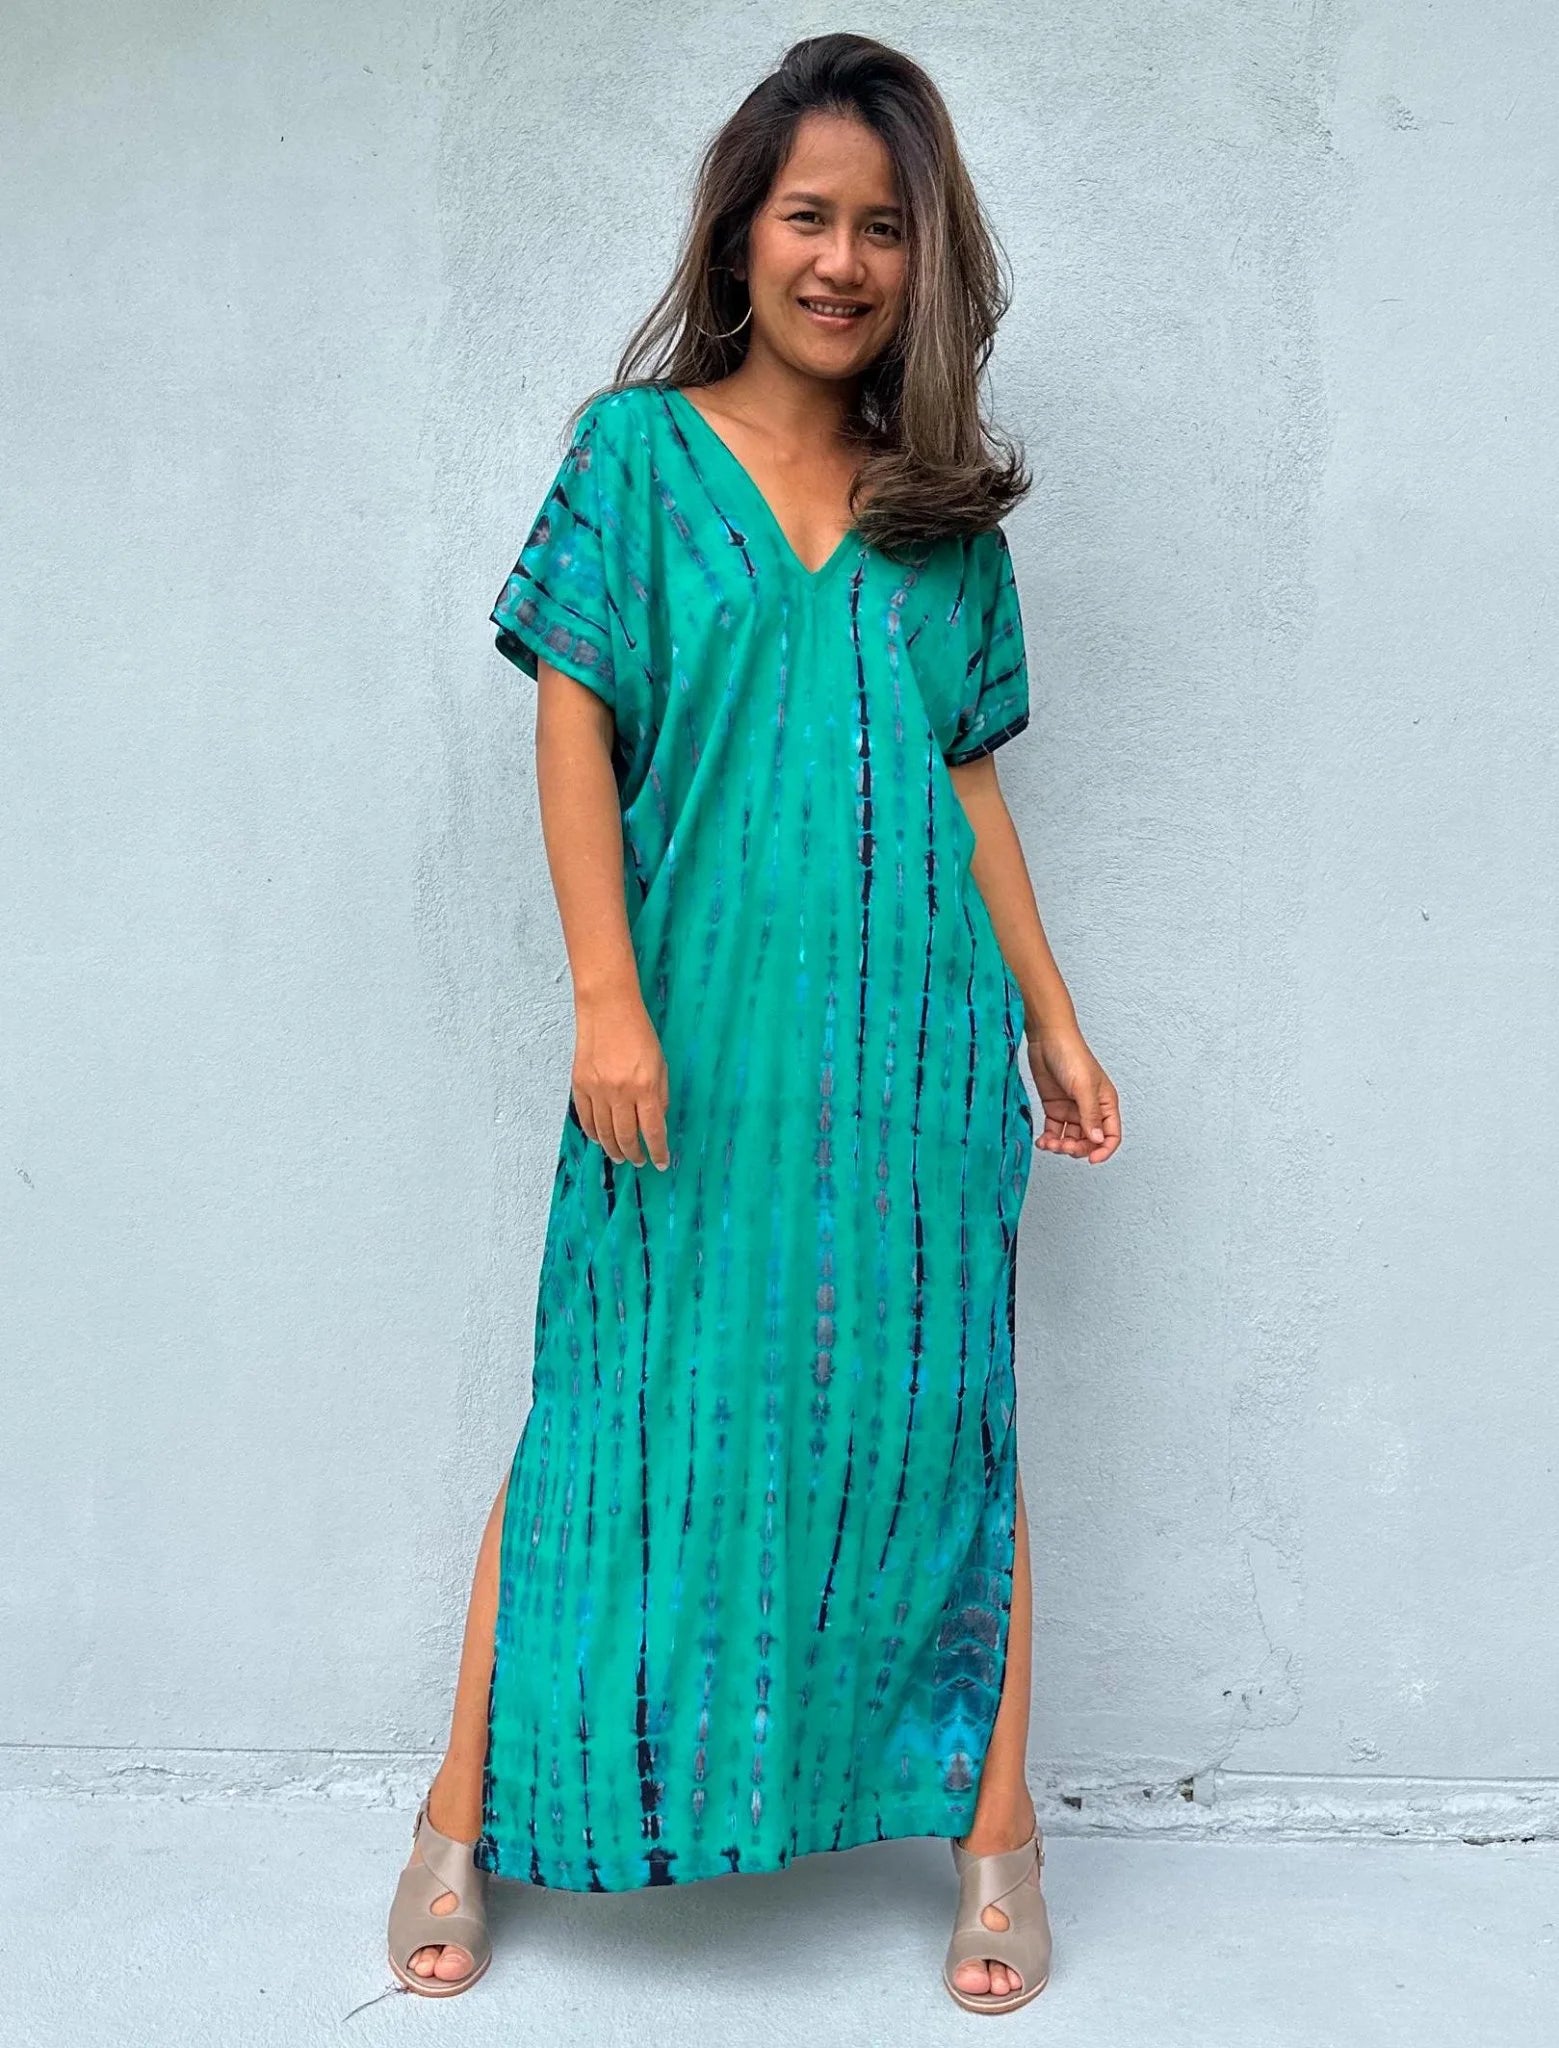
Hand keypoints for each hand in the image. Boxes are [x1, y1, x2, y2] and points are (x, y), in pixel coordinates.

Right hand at [571, 987, 670, 1167]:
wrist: (607, 1009)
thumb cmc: (638, 1033)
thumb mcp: (660, 1064)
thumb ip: (660, 1095)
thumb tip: (656, 1122)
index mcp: (645, 1087)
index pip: (653, 1130)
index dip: (658, 1151)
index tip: (661, 1162)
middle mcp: (620, 1092)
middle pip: (626, 1136)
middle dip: (634, 1154)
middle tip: (639, 1161)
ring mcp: (597, 1090)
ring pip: (604, 1132)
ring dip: (613, 1149)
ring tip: (620, 1156)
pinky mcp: (580, 1084)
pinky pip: (585, 1118)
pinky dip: (593, 1133)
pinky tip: (600, 1139)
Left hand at [1025, 1020, 1120, 1163]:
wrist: (1046, 1039)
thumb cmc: (1070, 1055)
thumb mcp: (1083, 1087)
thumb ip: (1090, 1115)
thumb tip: (1097, 1140)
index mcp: (1106, 1103)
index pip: (1111, 1135)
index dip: (1103, 1150)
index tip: (1091, 1160)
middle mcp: (1091, 1109)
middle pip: (1089, 1141)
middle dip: (1076, 1148)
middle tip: (1062, 1147)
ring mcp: (1072, 1109)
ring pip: (1070, 1138)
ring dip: (1060, 1146)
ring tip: (1048, 1144)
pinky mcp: (1054, 1107)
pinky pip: (1054, 1131)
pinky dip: (1049, 1139)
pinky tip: (1042, 1141)